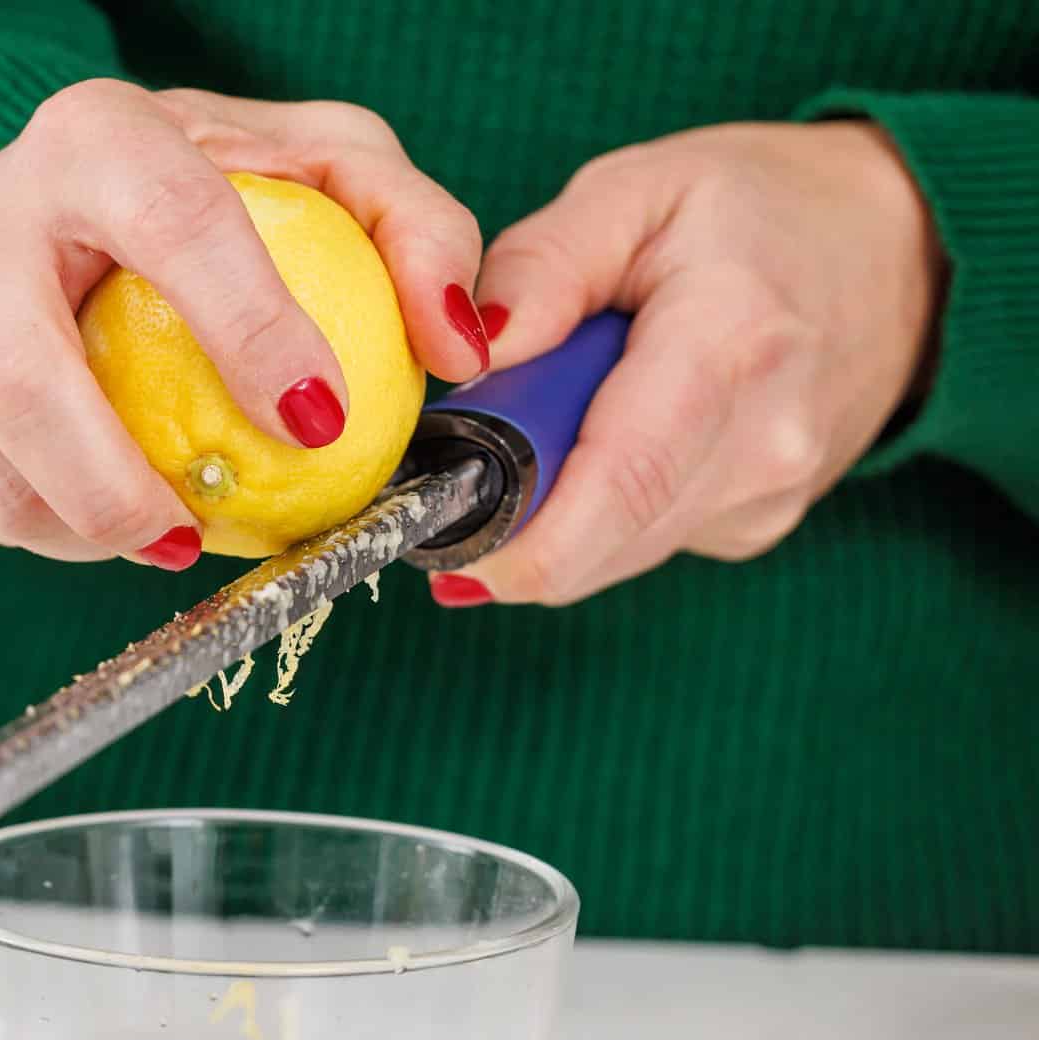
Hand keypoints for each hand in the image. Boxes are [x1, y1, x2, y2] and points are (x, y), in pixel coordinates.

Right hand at [0, 79, 488, 568]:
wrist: (75, 202)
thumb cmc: (223, 193)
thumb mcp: (336, 177)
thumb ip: (417, 235)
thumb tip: (461, 343)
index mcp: (94, 135)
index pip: (170, 227)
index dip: (246, 329)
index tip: (320, 423)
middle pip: (18, 368)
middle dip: (110, 483)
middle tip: (195, 537)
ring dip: (74, 527)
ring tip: (160, 533)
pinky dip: (32, 530)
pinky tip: (98, 519)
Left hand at [443, 121, 943, 606]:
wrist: (904, 250)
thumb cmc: (757, 208)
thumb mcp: (636, 192)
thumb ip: (542, 266)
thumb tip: (468, 351)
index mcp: (730, 348)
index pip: (614, 488)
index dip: (510, 541)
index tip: (429, 536)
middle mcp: (762, 446)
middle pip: (593, 541)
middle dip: (503, 515)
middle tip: (456, 451)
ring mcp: (767, 498)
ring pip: (607, 552)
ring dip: (547, 507)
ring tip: (544, 417)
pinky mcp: (754, 527)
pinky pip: (636, 540)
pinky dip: (594, 503)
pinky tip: (604, 434)